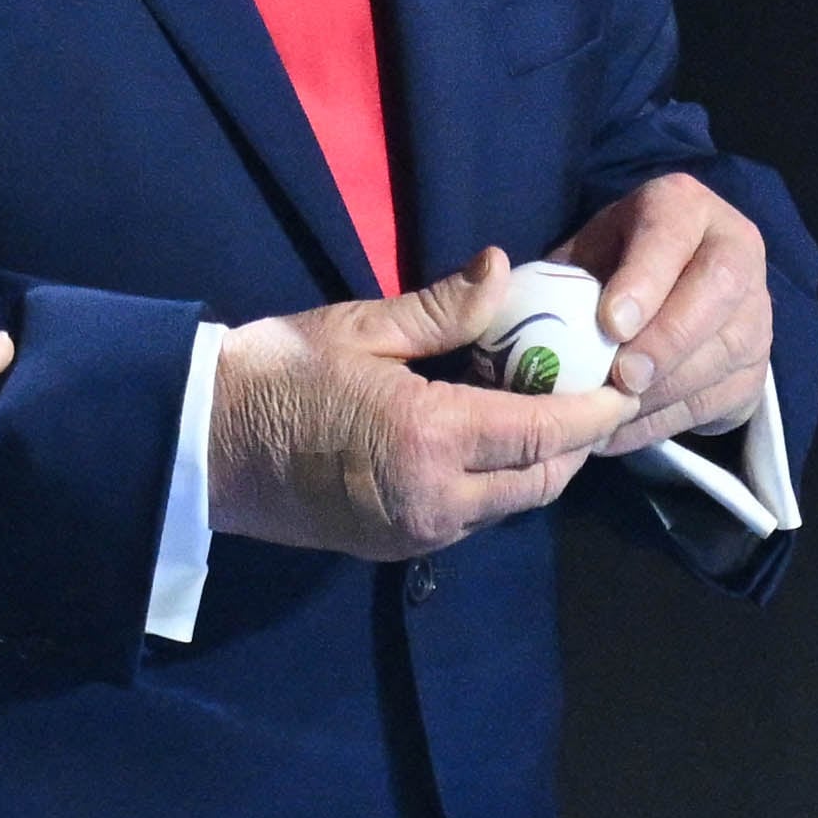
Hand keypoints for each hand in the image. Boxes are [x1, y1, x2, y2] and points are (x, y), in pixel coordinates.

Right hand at [209, 248, 638, 562]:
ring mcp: (416, 533)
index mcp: (432, 440)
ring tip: (533, 409)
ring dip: (534, 465)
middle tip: (584, 391)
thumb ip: (442, 309)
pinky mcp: (395, 546)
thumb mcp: (357, 326)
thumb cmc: (271, 376)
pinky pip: (470, 518)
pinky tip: (480, 440)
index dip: (596, 409)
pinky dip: (493, 483)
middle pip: (543, 481)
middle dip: (574, 441)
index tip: (622, 379)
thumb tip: (504, 271)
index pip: (549, 433)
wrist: (195, 447)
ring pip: (510, 505)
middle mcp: (438, 501)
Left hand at [553, 175, 771, 453]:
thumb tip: (489, 294)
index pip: (671, 234)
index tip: (610, 324)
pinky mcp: (758, 363)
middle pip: (717, 292)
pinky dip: (669, 421)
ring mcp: (756, 308)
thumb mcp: (580, 256)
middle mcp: (733, 248)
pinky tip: (622, 433)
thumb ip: (550, 276)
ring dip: (667, 390)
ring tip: (611, 415)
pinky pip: (723, 397)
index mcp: (681, 207)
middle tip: (621, 379)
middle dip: (668, 339)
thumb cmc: (608, 267)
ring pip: (727, 351)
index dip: (646, 280)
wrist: (668, 288)